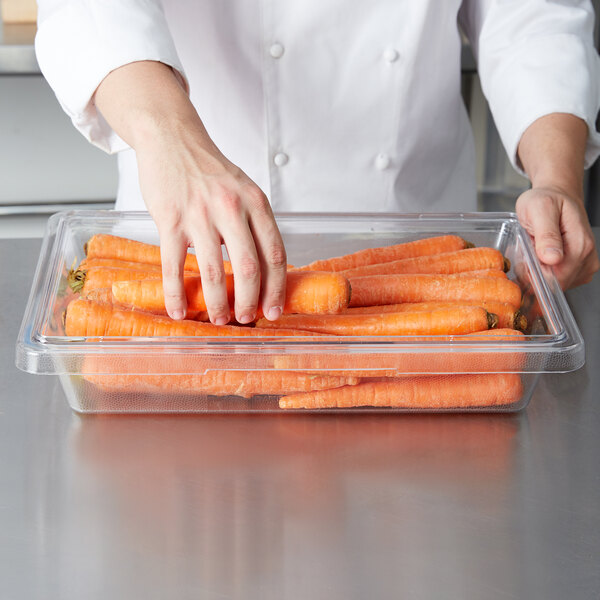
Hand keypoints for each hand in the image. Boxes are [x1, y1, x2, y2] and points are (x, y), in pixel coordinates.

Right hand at [137, 126, 286, 323]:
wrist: (172, 138)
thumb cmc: (210, 170)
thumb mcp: (245, 189)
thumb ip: (256, 224)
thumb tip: (266, 269)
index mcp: (256, 203)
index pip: (275, 254)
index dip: (277, 288)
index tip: (274, 310)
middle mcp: (232, 208)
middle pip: (249, 268)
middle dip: (250, 302)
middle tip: (246, 319)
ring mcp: (200, 214)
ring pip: (214, 271)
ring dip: (217, 303)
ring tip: (218, 319)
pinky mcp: (170, 219)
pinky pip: (173, 265)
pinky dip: (176, 294)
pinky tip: (179, 311)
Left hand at [515, 186, 598, 288]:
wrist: (557, 195)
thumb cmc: (547, 199)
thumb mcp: (540, 209)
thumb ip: (546, 234)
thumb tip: (552, 258)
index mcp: (580, 245)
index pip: (556, 279)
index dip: (534, 275)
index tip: (524, 259)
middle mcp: (587, 258)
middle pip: (554, 284)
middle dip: (535, 273)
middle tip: (527, 249)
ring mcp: (585, 265)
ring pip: (554, 285)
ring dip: (538, 272)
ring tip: (535, 249)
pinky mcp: (579, 269)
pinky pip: (558, 281)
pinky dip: (544, 272)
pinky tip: (540, 255)